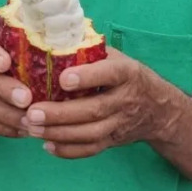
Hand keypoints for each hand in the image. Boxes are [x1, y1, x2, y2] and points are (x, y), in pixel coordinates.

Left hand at [21, 48, 174, 157]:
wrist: (159, 109)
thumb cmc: (129, 76)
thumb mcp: (117, 58)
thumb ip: (92, 52)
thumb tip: (55, 39)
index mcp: (127, 73)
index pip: (109, 74)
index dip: (87, 77)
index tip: (62, 79)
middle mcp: (125, 99)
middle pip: (94, 109)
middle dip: (61, 113)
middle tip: (32, 112)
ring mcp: (120, 123)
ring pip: (90, 133)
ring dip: (59, 133)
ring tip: (32, 128)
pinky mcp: (114, 141)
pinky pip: (92, 149)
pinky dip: (69, 151)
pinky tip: (47, 145)